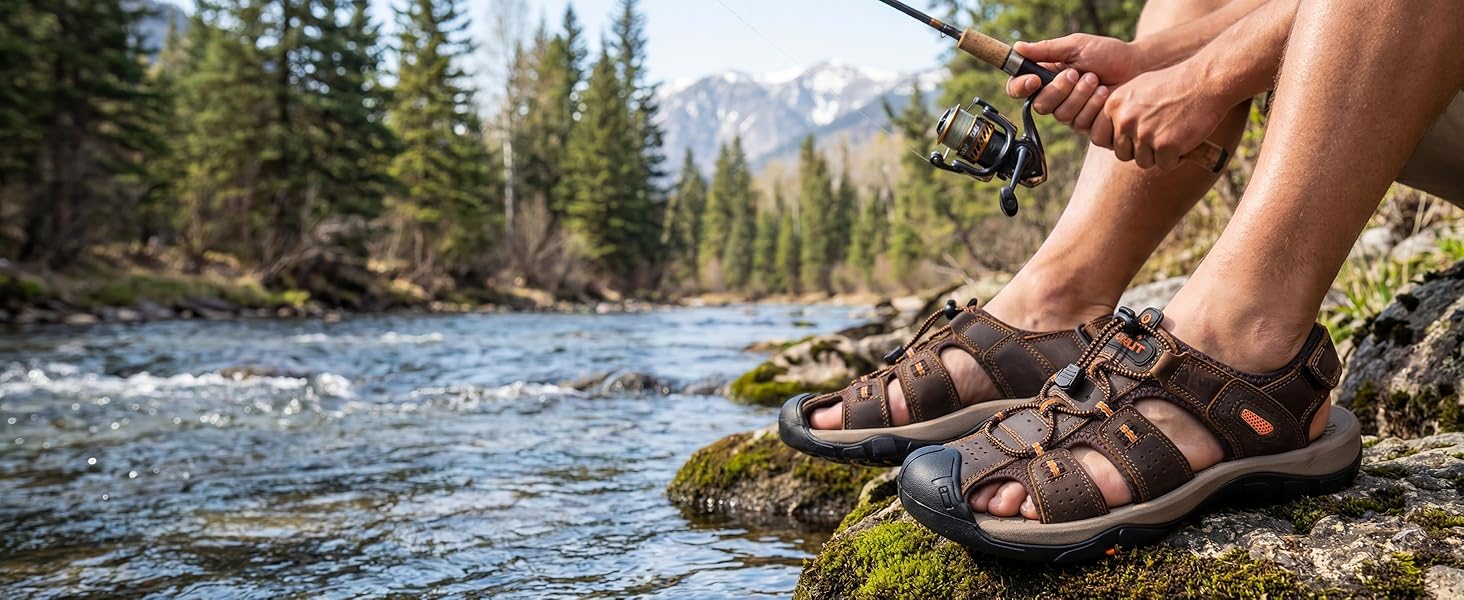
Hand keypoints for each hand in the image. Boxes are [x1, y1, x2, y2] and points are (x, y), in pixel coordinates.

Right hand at [1005, 34, 1144, 133]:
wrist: (1138, 69)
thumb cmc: (1109, 54)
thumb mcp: (1076, 46)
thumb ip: (1047, 49)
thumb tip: (1017, 48)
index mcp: (1046, 77)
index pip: (1018, 88)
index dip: (1020, 87)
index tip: (1034, 80)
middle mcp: (1054, 97)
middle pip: (1040, 105)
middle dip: (1060, 89)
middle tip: (1077, 74)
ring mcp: (1070, 113)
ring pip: (1061, 115)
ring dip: (1081, 95)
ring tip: (1097, 81)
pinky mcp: (1087, 126)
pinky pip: (1080, 124)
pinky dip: (1095, 106)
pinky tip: (1106, 94)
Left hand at [1091, 63, 1227, 169]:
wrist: (1207, 80)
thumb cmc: (1176, 84)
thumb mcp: (1138, 89)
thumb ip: (1121, 110)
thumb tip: (1111, 134)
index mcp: (1113, 105)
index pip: (1100, 138)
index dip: (1120, 141)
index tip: (1136, 134)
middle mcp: (1124, 120)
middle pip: (1123, 154)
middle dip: (1142, 150)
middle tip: (1162, 134)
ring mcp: (1144, 133)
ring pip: (1144, 162)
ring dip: (1160, 155)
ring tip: (1175, 134)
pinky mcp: (1165, 145)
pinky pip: (1166, 164)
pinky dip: (1177, 158)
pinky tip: (1186, 139)